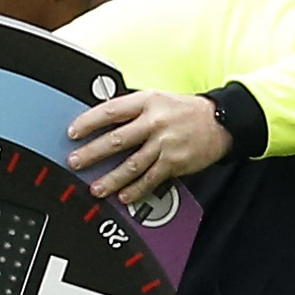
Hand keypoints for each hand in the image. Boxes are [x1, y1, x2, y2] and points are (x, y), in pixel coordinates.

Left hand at [67, 89, 229, 205]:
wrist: (222, 120)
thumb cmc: (184, 110)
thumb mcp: (156, 98)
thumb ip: (130, 109)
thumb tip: (99, 120)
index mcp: (147, 102)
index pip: (111, 111)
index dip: (88, 122)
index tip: (72, 132)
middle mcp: (155, 122)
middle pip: (117, 140)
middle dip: (92, 153)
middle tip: (75, 163)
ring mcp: (165, 143)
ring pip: (132, 164)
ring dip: (111, 178)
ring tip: (96, 188)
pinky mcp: (175, 162)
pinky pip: (151, 178)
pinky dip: (136, 189)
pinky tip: (124, 196)